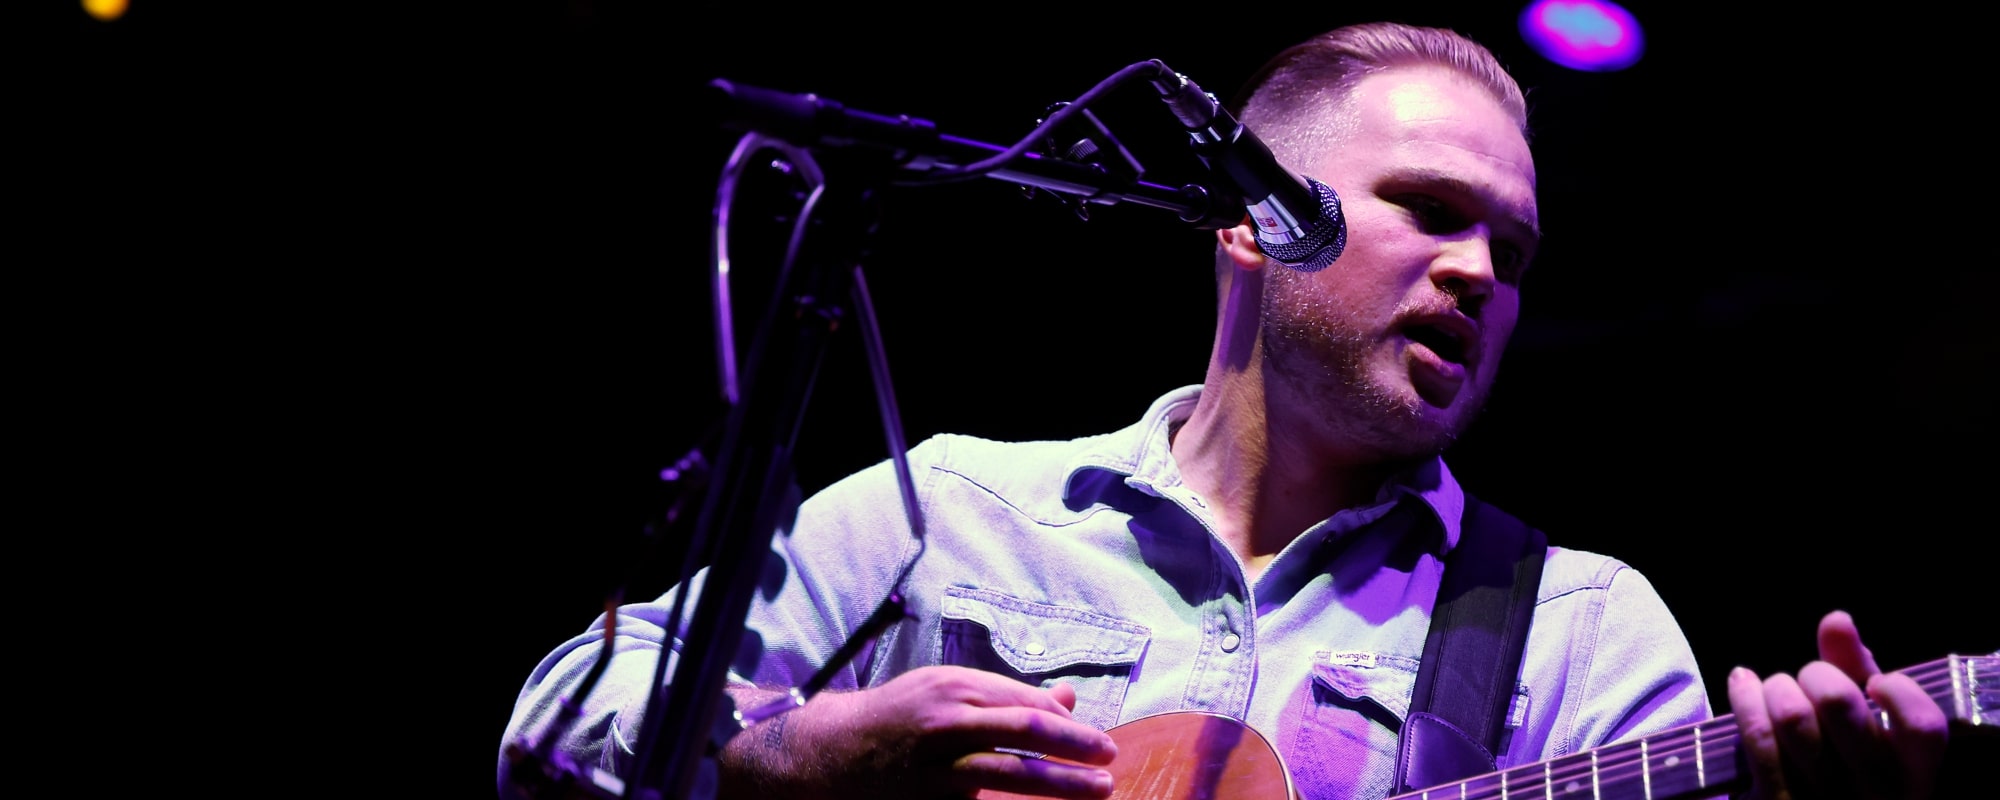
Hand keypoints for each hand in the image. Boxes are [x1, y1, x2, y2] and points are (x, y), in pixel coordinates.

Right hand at [719, 665, 1118, 798]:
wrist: (827, 753)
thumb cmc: (899, 718)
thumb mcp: (947, 692)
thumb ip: (1006, 696)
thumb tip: (1069, 699)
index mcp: (954, 688)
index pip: (1026, 704)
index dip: (1068, 726)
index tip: (1099, 744)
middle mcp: (945, 722)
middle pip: (1023, 731)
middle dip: (1073, 746)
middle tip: (1110, 759)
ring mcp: (934, 767)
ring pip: (1007, 774)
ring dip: (1059, 783)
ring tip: (1096, 791)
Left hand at [1726, 610, 1949, 799]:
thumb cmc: (1843, 763)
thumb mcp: (1866, 725)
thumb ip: (1857, 672)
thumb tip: (1837, 619)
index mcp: (1912, 777)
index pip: (1923, 727)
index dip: (1897, 691)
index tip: (1875, 682)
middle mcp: (1875, 794)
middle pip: (1838, 703)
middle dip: (1816, 674)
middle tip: (1810, 680)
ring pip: (1792, 716)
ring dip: (1777, 686)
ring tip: (1774, 688)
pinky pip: (1758, 737)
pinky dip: (1745, 697)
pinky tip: (1743, 683)